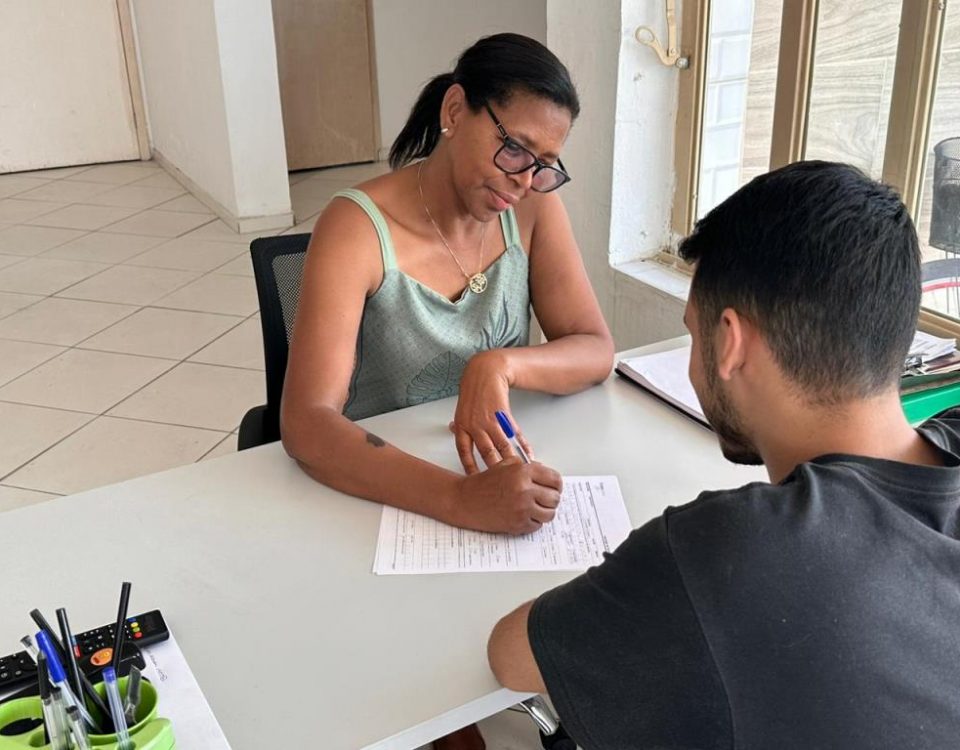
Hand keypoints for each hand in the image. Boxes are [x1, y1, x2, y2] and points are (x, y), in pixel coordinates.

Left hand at [451, 350, 533, 473]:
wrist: (486, 372)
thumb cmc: (474, 390)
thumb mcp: (462, 408)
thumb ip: (461, 424)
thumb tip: (454, 430)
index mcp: (462, 426)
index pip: (464, 452)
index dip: (470, 467)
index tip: (475, 480)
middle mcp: (475, 425)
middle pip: (486, 453)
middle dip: (494, 470)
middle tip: (502, 483)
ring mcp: (490, 420)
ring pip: (502, 446)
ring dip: (511, 461)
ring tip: (518, 473)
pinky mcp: (504, 415)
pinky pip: (515, 434)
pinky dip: (523, 445)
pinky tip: (528, 455)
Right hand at [453, 458, 562, 534]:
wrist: (466, 500)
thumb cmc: (484, 483)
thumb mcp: (506, 465)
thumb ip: (529, 467)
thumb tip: (547, 476)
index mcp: (523, 472)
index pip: (555, 480)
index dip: (556, 485)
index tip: (553, 488)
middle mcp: (525, 489)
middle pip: (555, 498)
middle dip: (550, 499)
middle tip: (543, 499)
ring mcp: (522, 508)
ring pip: (549, 514)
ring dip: (544, 512)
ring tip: (534, 508)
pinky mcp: (518, 524)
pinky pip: (538, 525)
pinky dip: (533, 522)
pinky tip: (523, 514)